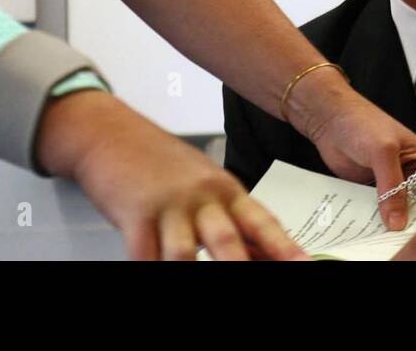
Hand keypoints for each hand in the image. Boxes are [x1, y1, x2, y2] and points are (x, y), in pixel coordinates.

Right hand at [37, 90, 303, 260]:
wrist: (112, 133)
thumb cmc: (159, 163)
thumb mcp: (202, 186)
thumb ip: (228, 218)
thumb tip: (259, 252)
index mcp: (226, 190)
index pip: (262, 222)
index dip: (284, 247)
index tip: (304, 264)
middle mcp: (202, 196)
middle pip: (228, 239)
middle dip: (242, 267)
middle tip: (259, 281)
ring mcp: (169, 205)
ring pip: (186, 252)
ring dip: (192, 272)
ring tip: (200, 281)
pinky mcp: (135, 213)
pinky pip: (144, 254)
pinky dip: (151, 266)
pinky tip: (155, 271)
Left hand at [296, 81, 415, 230]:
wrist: (330, 121)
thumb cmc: (363, 123)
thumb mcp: (383, 152)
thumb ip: (392, 186)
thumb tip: (398, 222)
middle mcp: (414, 175)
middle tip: (408, 239)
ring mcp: (393, 187)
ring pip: (400, 213)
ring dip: (395, 226)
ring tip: (389, 242)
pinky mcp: (373, 194)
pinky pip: (379, 214)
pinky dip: (376, 224)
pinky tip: (372, 235)